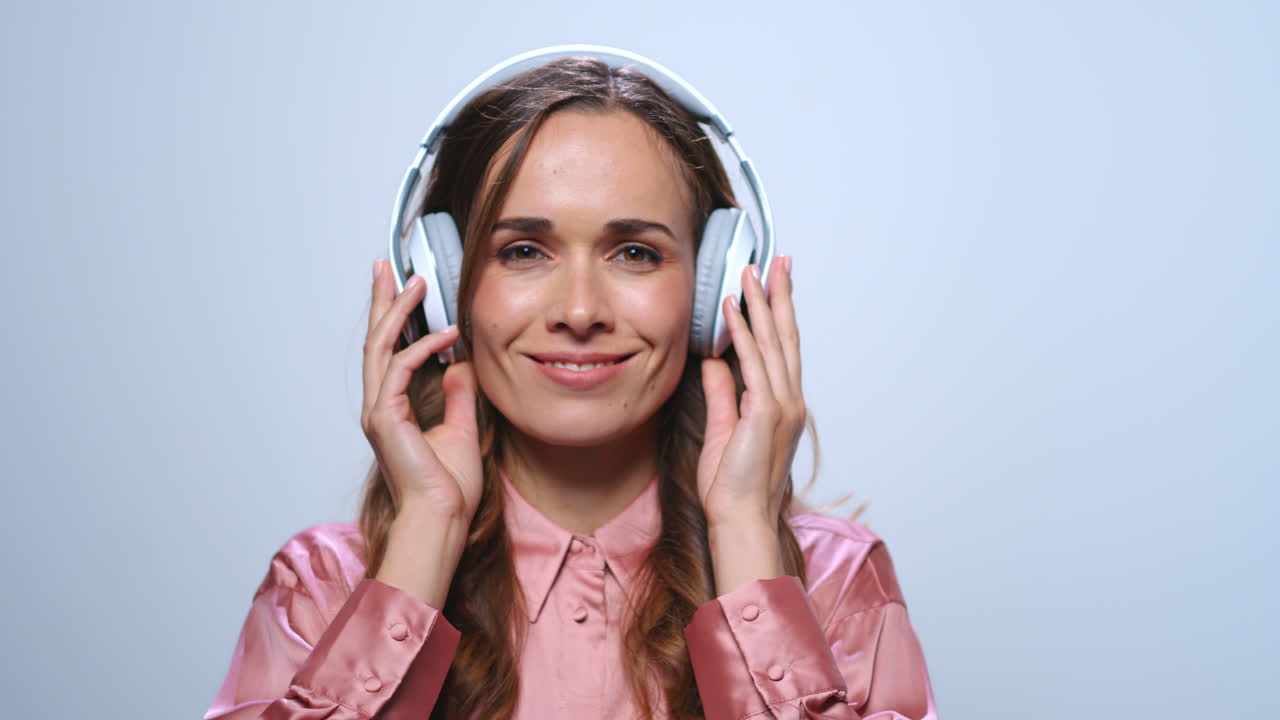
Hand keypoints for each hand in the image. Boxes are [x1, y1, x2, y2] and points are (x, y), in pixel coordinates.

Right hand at [361, 259, 481, 523]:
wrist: (440, 517)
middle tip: (386, 267)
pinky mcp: (385, 418)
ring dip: (398, 311)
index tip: (402, 288)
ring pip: (381, 347)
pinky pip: (400, 369)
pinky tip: (447, 334)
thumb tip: (461, 367)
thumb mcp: (461, 429)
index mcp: (393, 409)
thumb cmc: (448, 487)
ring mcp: (378, 411)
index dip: (394, 318)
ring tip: (415, 283)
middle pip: (376, 340)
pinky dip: (422, 347)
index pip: (389, 352)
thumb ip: (458, 396)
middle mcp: (380, 406)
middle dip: (382, 301)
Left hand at [697, 256, 804, 532]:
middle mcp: (788, 401)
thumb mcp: (723, 430)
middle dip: (780, 296)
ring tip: (752, 272)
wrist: (741, 519)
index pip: (781, 349)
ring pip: (771, 343)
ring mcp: (781, 406)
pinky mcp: (764, 414)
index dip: (779, 314)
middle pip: (785, 337)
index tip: (775, 283)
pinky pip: (752, 365)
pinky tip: (733, 311)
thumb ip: (722, 393)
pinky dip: (741, 334)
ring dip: (760, 305)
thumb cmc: (732, 487)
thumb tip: (715, 362)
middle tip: (778, 261)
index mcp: (782, 405)